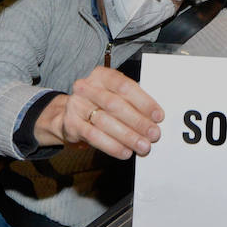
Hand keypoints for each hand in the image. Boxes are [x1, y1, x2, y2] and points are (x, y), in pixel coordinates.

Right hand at [33, 66, 164, 159]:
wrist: (68, 114)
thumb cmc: (99, 104)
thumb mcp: (114, 95)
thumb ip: (132, 102)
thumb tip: (154, 119)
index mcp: (101, 75)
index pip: (124, 86)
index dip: (143, 101)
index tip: (158, 116)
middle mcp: (87, 87)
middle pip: (115, 104)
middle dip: (138, 121)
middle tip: (153, 134)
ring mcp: (77, 105)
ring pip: (105, 121)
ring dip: (127, 136)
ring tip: (142, 145)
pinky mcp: (71, 124)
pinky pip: (94, 136)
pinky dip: (112, 146)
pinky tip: (125, 151)